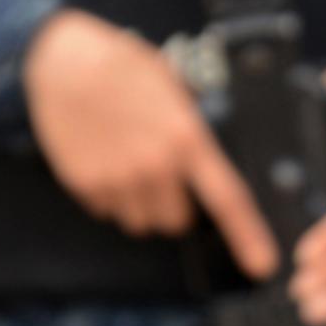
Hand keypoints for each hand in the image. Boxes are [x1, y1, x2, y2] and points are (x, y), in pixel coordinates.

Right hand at [22, 9, 277, 277]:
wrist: (62, 58)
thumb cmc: (123, 67)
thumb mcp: (171, 86)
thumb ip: (190, 129)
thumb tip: (205, 162)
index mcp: (186, 138)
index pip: (227, 198)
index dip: (248, 236)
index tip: (263, 266)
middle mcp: (155, 165)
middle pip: (176, 221)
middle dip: (173, 206)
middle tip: (159, 174)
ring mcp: (118, 178)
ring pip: (141, 222)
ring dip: (140, 205)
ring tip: (128, 164)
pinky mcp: (86, 184)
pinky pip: (107, 212)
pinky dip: (108, 196)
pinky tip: (103, 160)